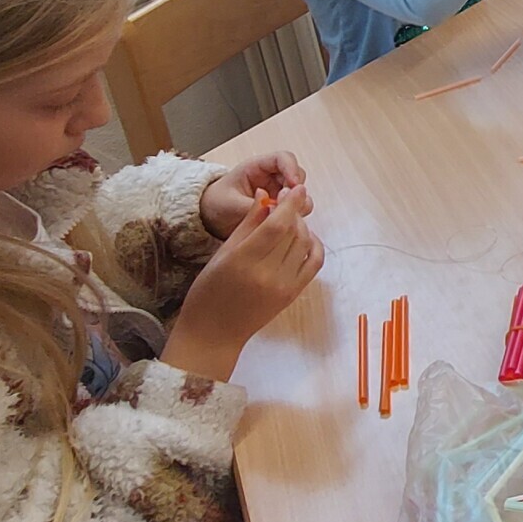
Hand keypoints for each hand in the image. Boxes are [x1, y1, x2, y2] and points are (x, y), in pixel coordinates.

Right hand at [163, 186, 321, 381]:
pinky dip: (314, 246)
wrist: (214, 333)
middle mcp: (267, 274)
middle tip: (288, 202)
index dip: (290, 204)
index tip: (296, 188)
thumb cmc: (208, 291)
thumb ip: (247, 224)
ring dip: (302, 227)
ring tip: (290, 221)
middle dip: (294, 213)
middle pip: (293, 232)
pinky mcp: (293, 295)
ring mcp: (283, 286)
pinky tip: (303, 238)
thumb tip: (265, 195)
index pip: (277, 225)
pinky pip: (314, 263)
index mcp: (244, 261)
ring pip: (304, 244)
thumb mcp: (222, 254)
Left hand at [200, 152, 306, 237]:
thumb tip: (275, 212)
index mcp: (257, 168)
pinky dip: (294, 218)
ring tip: (284, 218)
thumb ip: (252, 208)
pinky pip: (295, 210)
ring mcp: (278, 193)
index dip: (291, 169)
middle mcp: (272, 178)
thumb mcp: (230, 205)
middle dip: (297, 191)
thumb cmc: (216, 204)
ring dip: (297, 206)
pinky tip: (285, 226)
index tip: (294, 186)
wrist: (208, 218)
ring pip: (300, 195)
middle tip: (288, 206)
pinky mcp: (280, 209)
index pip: (283, 158)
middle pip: (297, 176)